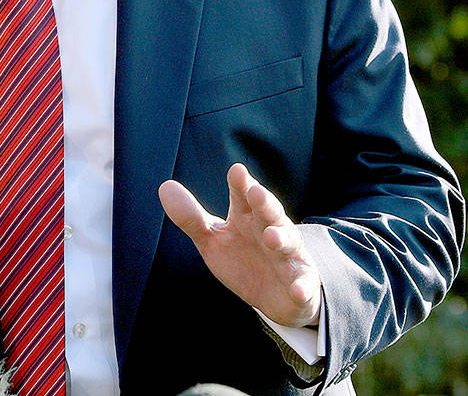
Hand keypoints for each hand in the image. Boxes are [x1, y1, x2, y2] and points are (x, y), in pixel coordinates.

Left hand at [159, 163, 321, 327]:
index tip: (236, 171)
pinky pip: (302, 283)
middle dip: (264, 203)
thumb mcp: (212, 239)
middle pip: (269, 212)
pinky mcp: (300, 282)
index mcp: (247, 217)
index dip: (240, 184)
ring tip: (271, 237)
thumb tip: (164, 186)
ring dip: (281, 239)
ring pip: (288, 243)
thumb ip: (190, 217)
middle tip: (256, 193)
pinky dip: (301, 286)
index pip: (243, 196)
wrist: (274, 296)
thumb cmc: (242, 258)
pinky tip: (298, 289)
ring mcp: (288, 255)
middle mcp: (271, 230)